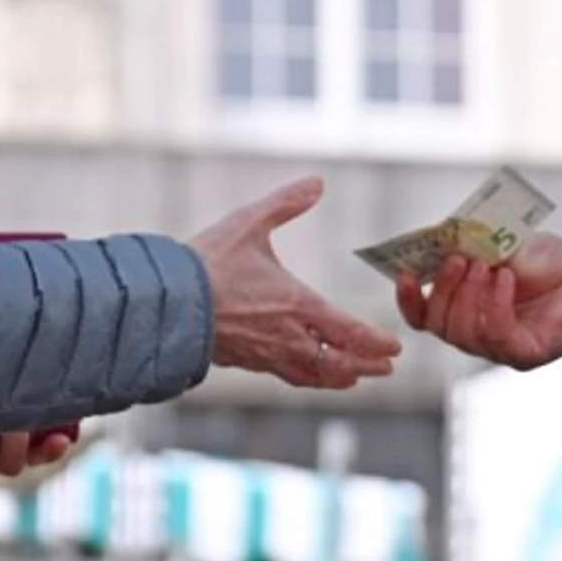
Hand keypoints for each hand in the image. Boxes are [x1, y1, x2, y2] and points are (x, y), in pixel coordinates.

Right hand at [190, 178, 399, 389]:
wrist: (167, 302)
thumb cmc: (208, 263)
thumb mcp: (250, 223)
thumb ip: (286, 203)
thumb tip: (316, 182)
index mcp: (296, 304)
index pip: (348, 331)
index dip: (374, 341)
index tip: (394, 347)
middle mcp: (287, 336)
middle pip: (337, 361)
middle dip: (366, 365)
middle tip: (386, 368)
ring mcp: (267, 353)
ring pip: (313, 374)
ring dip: (339, 377)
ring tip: (355, 377)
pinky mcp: (247, 361)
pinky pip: (287, 375)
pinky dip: (308, 378)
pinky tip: (310, 375)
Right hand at [395, 234, 561, 371]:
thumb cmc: (545, 261)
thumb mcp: (499, 244)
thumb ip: (468, 247)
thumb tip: (437, 240)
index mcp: (463, 309)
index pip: (423, 317)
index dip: (409, 300)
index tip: (405, 275)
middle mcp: (476, 333)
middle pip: (439, 326)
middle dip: (443, 291)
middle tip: (458, 259)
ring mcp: (500, 348)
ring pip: (464, 334)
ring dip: (469, 295)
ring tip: (486, 265)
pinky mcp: (525, 354)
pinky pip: (497, 336)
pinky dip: (495, 304)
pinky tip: (504, 278)